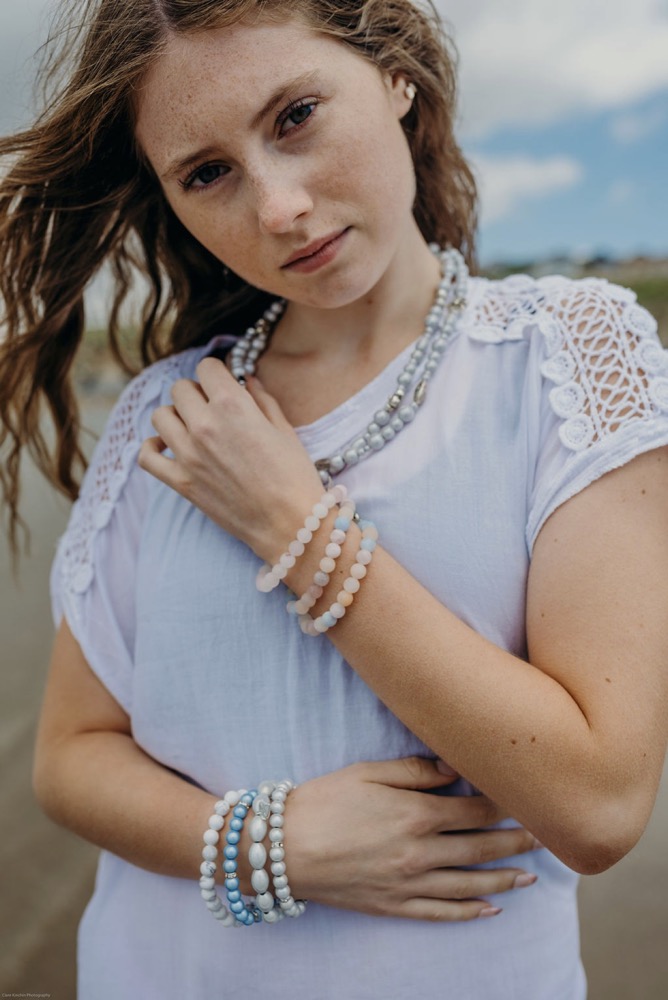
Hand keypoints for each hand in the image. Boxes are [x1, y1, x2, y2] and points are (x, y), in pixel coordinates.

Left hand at [138, 358, 322, 559]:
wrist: (290, 524)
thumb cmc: (295, 477)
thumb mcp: (285, 430)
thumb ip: (262, 399)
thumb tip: (247, 381)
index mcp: (233, 406)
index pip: (207, 367)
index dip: (217, 373)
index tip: (224, 384)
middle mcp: (204, 425)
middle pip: (180, 388)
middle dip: (197, 392)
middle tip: (213, 408)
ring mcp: (188, 454)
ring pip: (160, 416)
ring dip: (176, 416)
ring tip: (193, 427)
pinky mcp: (180, 482)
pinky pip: (146, 455)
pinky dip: (153, 447)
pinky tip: (169, 447)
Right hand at [238, 757, 539, 921]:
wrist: (281, 848)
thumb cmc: (323, 801)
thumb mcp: (368, 772)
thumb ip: (416, 771)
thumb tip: (454, 769)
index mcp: (415, 814)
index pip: (474, 809)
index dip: (503, 804)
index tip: (526, 798)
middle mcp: (420, 852)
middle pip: (480, 848)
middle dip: (515, 842)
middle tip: (545, 838)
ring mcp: (408, 883)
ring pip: (468, 884)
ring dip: (503, 880)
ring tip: (530, 878)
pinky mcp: (392, 906)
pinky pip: (440, 912)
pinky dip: (468, 912)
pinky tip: (490, 909)